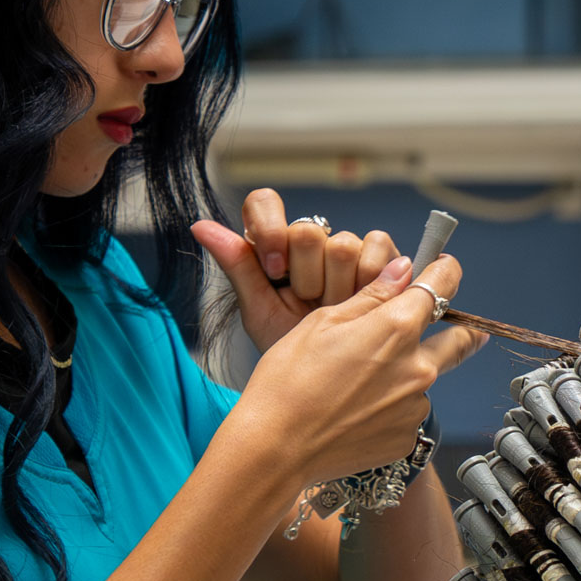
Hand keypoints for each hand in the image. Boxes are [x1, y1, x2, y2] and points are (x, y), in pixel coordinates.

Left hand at [191, 188, 403, 351]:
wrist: (332, 377)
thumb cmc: (290, 344)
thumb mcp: (259, 312)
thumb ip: (237, 266)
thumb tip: (198, 225)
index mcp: (272, 244)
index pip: (264, 203)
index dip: (269, 231)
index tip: (275, 271)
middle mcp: (308, 240)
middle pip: (305, 232)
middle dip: (307, 279)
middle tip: (308, 306)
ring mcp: (346, 243)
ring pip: (342, 245)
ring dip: (338, 288)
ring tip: (335, 311)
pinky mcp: (381, 253)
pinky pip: (376, 245)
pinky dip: (369, 279)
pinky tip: (362, 301)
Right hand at [235, 253, 484, 487]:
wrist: (275, 448)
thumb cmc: (288, 380)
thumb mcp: (322, 322)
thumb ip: (371, 295)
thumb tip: (403, 270)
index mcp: (397, 328)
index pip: (441, 285)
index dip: (445, 272)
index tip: (445, 269)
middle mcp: (417, 368)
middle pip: (459, 342)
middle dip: (465, 333)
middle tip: (468, 332)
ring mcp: (414, 408)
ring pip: (423, 381)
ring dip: (407, 376)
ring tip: (359, 386)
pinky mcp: (405, 439)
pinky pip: (406, 415)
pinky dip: (389, 409)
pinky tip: (355, 413)